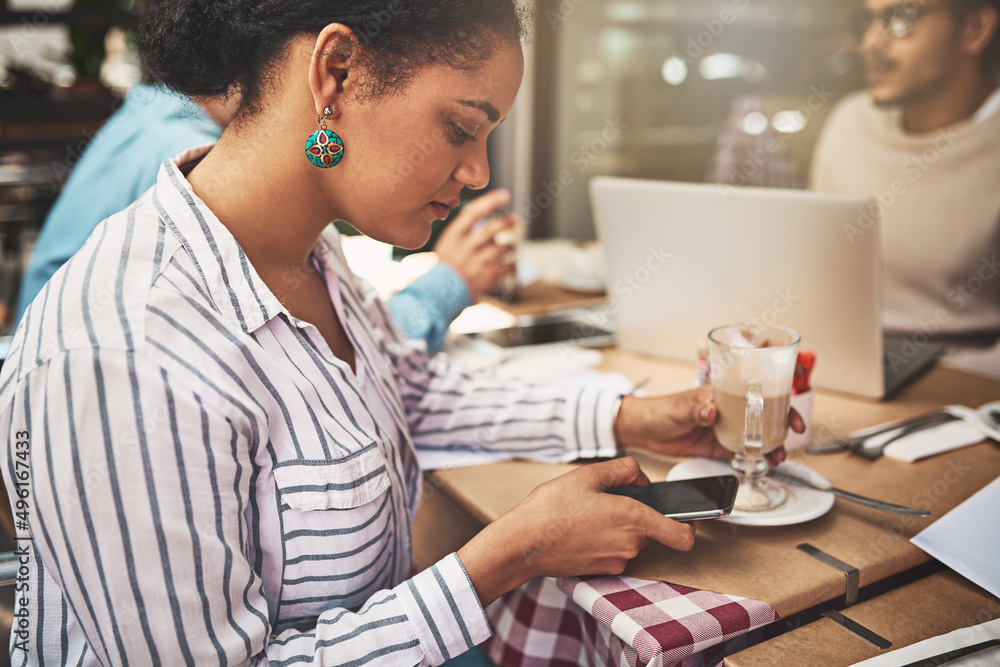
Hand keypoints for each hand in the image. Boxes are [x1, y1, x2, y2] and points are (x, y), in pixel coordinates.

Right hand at [434, 189, 519, 301]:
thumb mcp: (448, 243)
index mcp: (453, 236)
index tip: (504, 195)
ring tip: (511, 246)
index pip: (474, 213)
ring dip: (511, 245)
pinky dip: (512, 263)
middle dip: (508, 221)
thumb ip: (463, 228)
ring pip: (503, 247)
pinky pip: (507, 266)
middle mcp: (465, 247)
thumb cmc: (447, 265)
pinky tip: (510, 263)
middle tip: (516, 219)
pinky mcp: (486, 277)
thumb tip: (484, 210)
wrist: (440, 292)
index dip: (491, 202)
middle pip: (492, 228)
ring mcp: (476, 263)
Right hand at [456, 457, 694, 605]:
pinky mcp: (600, 570)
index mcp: (634, 519)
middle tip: (607, 501)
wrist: (522, 543)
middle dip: (637, 516)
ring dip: (618, 528)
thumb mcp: (588, 475)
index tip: (682, 516)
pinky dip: (603, 540)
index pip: (682, 535)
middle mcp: (631, 545)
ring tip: (587, 514)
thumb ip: (623, 470)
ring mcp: (616, 561)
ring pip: (630, 541)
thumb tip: (640, 476)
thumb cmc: (552, 508)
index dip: (688, 526)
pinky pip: (613, 551)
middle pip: (651, 531)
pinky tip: (580, 530)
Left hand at [615, 385, 803, 464]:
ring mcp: (724, 428)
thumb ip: (696, 409)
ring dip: (770, 446)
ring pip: (755, 436)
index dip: (779, 399)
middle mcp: (728, 410)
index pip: (756, 392)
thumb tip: (711, 410)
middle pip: (763, 416)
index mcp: (722, 394)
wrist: (643, 429)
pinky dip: (752, 458)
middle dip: (782, 425)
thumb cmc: (660, 409)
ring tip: (777, 457)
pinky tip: (761, 464)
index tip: (792, 410)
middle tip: (792, 437)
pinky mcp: (716, 446)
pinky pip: (740, 452)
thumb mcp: (680, 407)